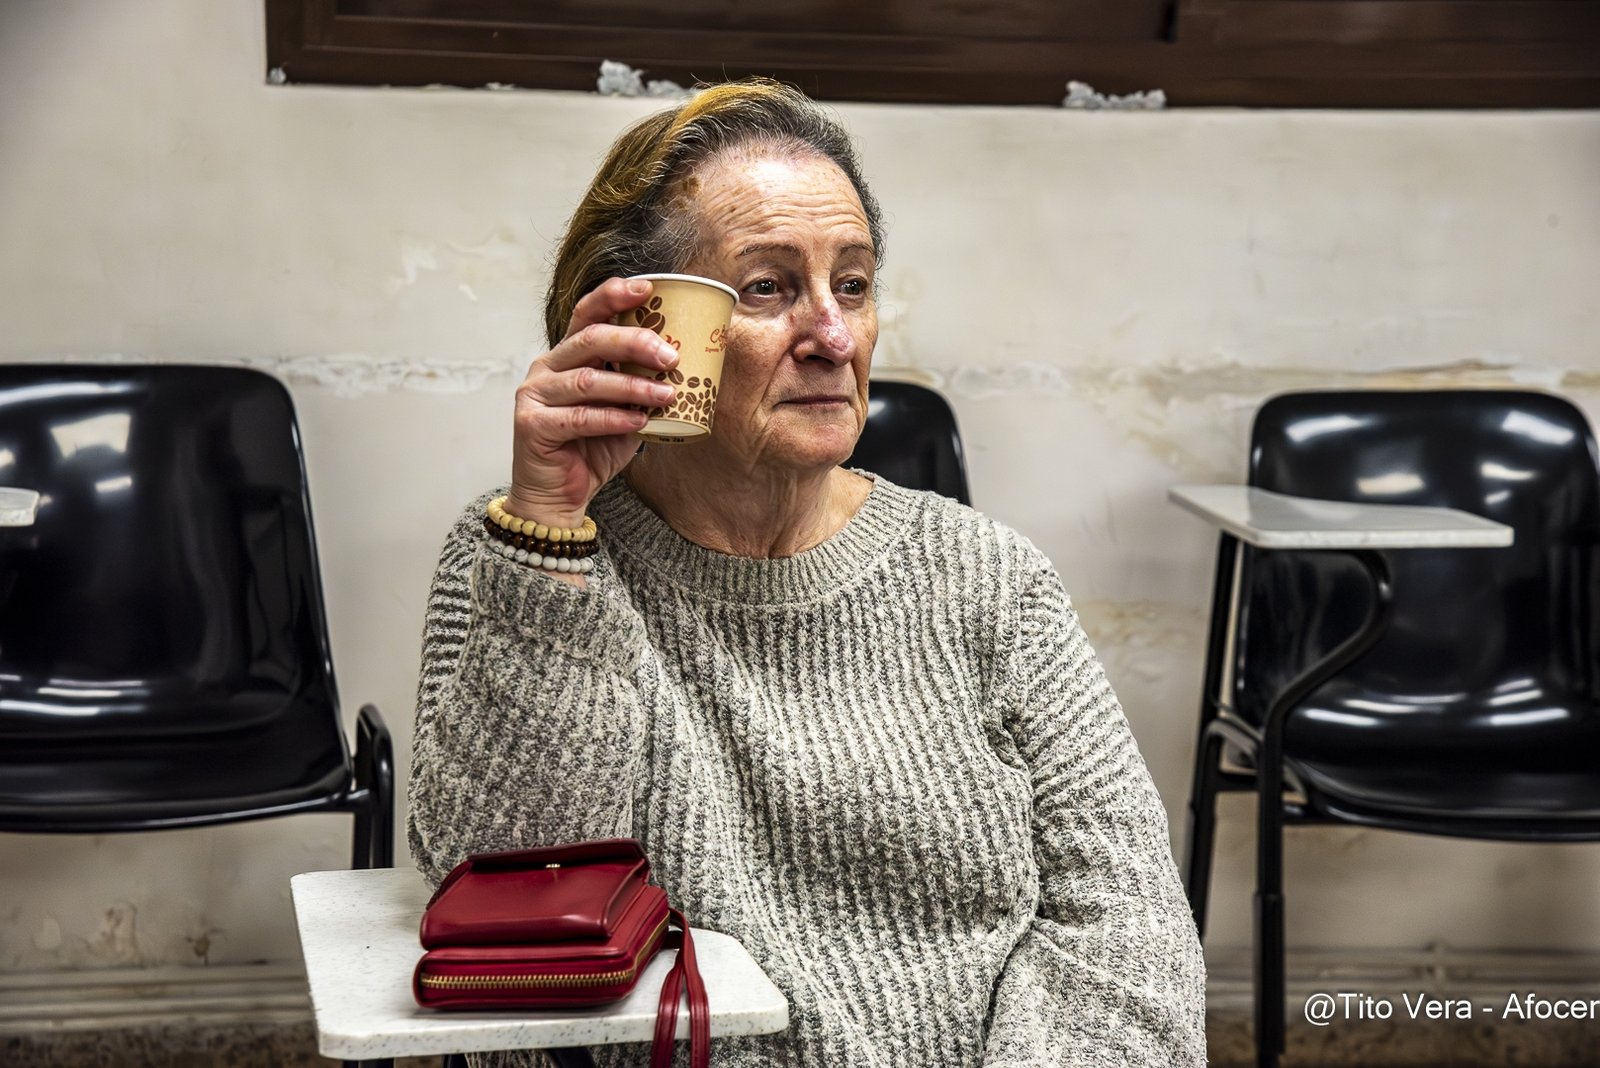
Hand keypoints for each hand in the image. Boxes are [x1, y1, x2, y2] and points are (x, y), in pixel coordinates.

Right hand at [507, 278, 678, 527]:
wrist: (558, 498)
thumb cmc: (591, 451)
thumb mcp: (623, 412)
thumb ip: (640, 387)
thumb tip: (687, 366)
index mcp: (567, 357)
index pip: (587, 313)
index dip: (614, 296)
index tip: (649, 287)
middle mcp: (546, 368)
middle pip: (590, 339)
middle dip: (634, 342)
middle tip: (670, 356)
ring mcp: (535, 395)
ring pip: (589, 380)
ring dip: (633, 386)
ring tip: (667, 395)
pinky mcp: (533, 425)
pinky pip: (581, 417)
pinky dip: (614, 418)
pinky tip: (640, 421)